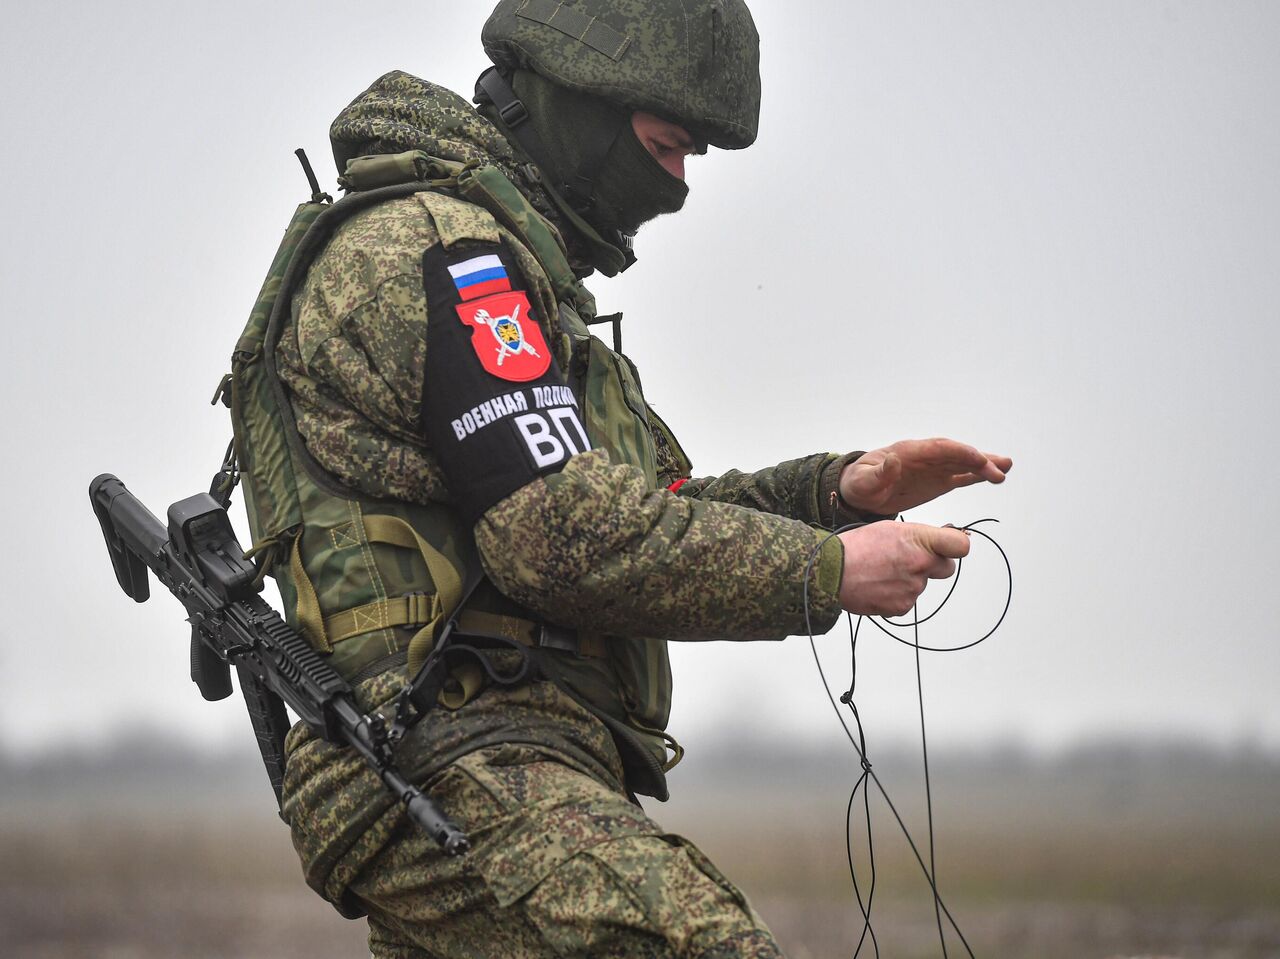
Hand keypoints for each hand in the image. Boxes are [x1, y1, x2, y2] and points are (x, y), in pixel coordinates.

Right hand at [837, 522, 969, 615]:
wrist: (830, 571)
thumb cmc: (856, 547)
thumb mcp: (890, 529)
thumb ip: (920, 536)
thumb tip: (941, 542)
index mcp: (919, 540)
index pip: (960, 546)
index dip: (955, 546)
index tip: (948, 547)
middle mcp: (920, 565)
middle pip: (946, 569)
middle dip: (932, 565)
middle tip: (906, 560)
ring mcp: (913, 588)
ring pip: (921, 585)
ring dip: (907, 580)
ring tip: (881, 571)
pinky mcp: (902, 607)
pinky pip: (907, 600)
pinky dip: (895, 594)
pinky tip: (878, 585)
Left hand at [839, 438, 1011, 514]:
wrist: (859, 491)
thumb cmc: (859, 483)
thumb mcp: (863, 481)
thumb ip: (879, 472)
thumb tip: (892, 460)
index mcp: (908, 452)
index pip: (939, 448)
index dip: (959, 452)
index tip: (978, 459)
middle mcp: (925, 456)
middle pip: (956, 454)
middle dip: (978, 460)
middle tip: (1000, 470)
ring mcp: (934, 468)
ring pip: (963, 464)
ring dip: (985, 465)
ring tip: (1007, 468)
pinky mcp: (937, 481)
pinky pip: (961, 476)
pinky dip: (978, 475)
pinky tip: (996, 476)